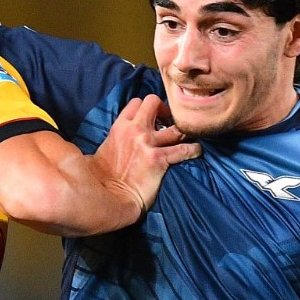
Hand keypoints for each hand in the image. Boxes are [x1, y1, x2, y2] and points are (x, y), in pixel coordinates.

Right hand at [90, 95, 199, 213]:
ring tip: (186, 137)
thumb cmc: (104, 178)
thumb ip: (114, 137)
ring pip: (175, 125)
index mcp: (119, 127)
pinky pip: (184, 149)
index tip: (153, 117)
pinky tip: (196, 151)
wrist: (109, 198)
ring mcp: (147, 144)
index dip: (147, 107)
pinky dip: (193, 150)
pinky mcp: (159, 160)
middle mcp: (134, 130)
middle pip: (154, 102)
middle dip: (164, 109)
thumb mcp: (103, 149)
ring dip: (183, 131)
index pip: (137, 102)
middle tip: (168, 122)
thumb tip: (117, 136)